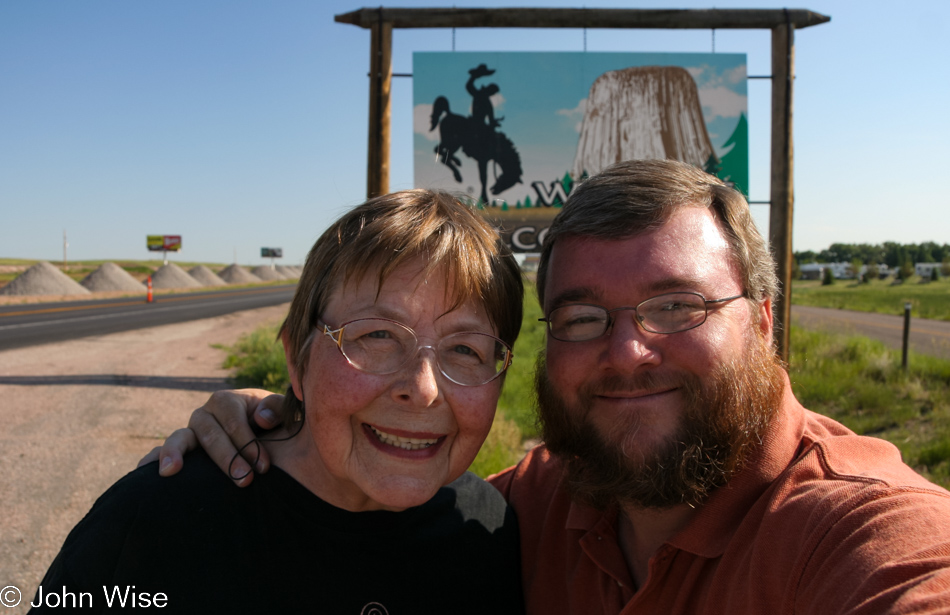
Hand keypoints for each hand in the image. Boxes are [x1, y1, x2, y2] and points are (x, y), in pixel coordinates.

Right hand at [136, 389, 283, 486]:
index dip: (249, 443)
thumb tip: (262, 418)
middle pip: (209, 433)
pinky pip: (161, 452)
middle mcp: (205, 415)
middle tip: (244, 480)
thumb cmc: (273, 425)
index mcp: (227, 401)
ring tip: (171, 471)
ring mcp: (190, 433)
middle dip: (226, 458)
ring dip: (175, 454)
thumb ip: (278, 408)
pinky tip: (147, 472)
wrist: (264, 438)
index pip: (234, 421)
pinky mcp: (182, 451)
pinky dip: (153, 459)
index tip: (263, 467)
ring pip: (180, 438)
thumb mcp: (280, 413)